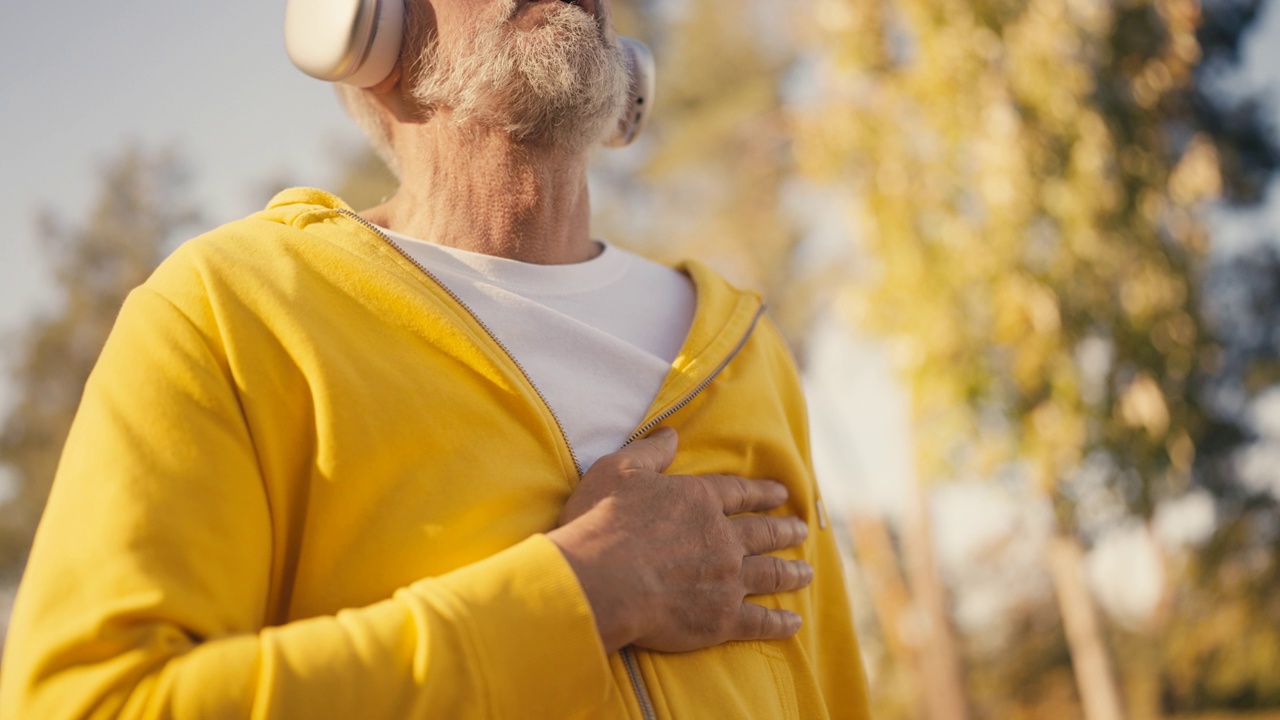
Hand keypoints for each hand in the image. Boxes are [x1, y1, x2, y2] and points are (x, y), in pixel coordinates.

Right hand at [546, 427, 811, 653]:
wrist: (600, 580)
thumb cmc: (602, 522)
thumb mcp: (619, 471)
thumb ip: (650, 452)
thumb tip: (671, 433)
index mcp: (699, 500)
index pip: (740, 493)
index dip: (762, 492)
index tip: (782, 494)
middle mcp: (722, 537)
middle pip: (763, 533)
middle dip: (785, 531)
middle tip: (801, 530)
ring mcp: (727, 579)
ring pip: (770, 574)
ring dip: (791, 573)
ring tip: (806, 572)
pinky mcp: (721, 619)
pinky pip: (760, 621)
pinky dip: (779, 623)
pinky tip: (793, 623)